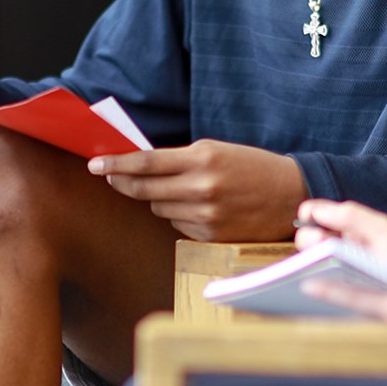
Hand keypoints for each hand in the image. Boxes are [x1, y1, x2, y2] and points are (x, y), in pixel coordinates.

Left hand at [86, 141, 306, 240]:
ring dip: (159, 199)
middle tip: (113, 178)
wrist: (291, 195)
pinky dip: (180, 215)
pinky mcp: (210, 234)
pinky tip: (201, 207)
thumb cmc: (252, 167)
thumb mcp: (217, 151)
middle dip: (124, 183)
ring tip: (183, 190)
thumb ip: (180, 159)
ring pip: (158, 208)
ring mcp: (206, 214)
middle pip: (144, 189)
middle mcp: (201, 187)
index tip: (95, 165)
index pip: (146, 163)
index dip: (116, 164)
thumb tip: (140, 166)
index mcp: (202, 158)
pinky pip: (177, 224)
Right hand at [293, 198, 386, 326]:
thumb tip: (312, 210)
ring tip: (308, 263)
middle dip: (308, 240)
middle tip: (317, 243)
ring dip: (309, 265)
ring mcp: (348, 279)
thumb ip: (348, 216)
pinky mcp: (354, 304)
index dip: (310, 215)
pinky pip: (332, 296)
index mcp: (354, 232)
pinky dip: (321, 291)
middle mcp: (347, 254)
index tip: (306, 216)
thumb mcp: (380, 230)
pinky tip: (311, 284)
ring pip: (317, 271)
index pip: (321, 219)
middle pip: (313, 243)